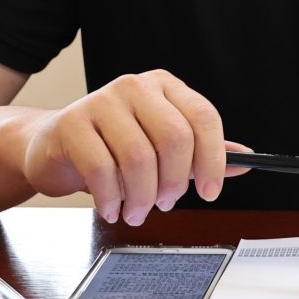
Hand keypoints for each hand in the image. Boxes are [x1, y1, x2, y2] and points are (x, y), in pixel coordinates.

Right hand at [21, 70, 249, 224]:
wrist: (53, 146)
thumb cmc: (112, 147)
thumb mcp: (160, 146)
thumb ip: (201, 152)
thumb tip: (246, 161)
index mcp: (164, 86)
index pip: (203, 117)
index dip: (213, 159)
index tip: (211, 192)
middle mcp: (135, 86)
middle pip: (174, 137)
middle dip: (175, 183)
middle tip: (166, 204)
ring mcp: (101, 101)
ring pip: (139, 157)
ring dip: (141, 197)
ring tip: (136, 211)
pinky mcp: (72, 123)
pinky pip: (102, 169)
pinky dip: (112, 199)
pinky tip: (112, 206)